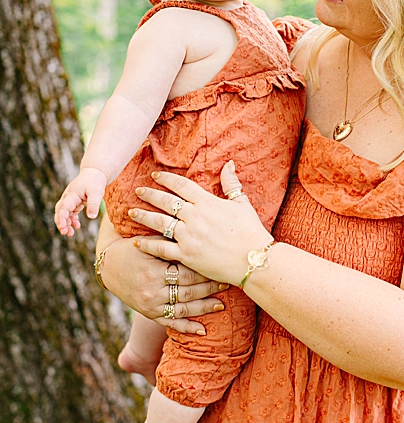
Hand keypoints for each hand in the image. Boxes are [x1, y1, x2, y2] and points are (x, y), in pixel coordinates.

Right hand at [55, 167, 107, 235]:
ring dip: (66, 223)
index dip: (61, 218)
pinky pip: (70, 213)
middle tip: (65, 233)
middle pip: (60, 212)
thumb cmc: (95, 181)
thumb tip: (91, 217)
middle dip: (61, 223)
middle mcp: (68, 198)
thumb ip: (93, 204)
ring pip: (64, 214)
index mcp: (71, 195)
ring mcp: (70, 200)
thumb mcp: (96, 192)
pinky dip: (72, 220)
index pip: (63, 208)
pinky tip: (77, 226)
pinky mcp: (75, 202)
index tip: (62, 227)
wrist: (95, 173)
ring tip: (70, 234)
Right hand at [98, 228, 227, 334]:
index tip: (221, 266)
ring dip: (203, 308)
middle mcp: (152, 291)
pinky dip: (186, 327)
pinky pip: (169, 322)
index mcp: (154, 272)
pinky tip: (202, 331)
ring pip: (182, 309)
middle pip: (188, 292)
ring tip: (221, 305)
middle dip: (210, 288)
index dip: (205, 271)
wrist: (108, 265)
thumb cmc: (133, 246)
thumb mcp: (149, 240)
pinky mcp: (148, 313)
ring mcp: (150, 305)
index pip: (187, 273)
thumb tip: (198, 228)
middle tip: (227, 284)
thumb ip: (171, 240)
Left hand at [128, 162, 272, 287]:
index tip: (154, 174)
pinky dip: (147, 244)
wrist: (254, 259)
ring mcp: (188, 237)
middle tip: (137, 190)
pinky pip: (161, 248)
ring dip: (143, 217)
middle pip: (166, 202)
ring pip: (159, 223)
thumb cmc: (251, 231)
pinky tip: (136, 241)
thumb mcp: (243, 204)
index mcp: (208, 203)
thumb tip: (229, 164)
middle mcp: (194, 217)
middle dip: (150, 195)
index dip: (166, 178)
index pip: (182, 186)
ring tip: (131, 212)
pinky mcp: (186, 255)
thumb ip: (232, 184)